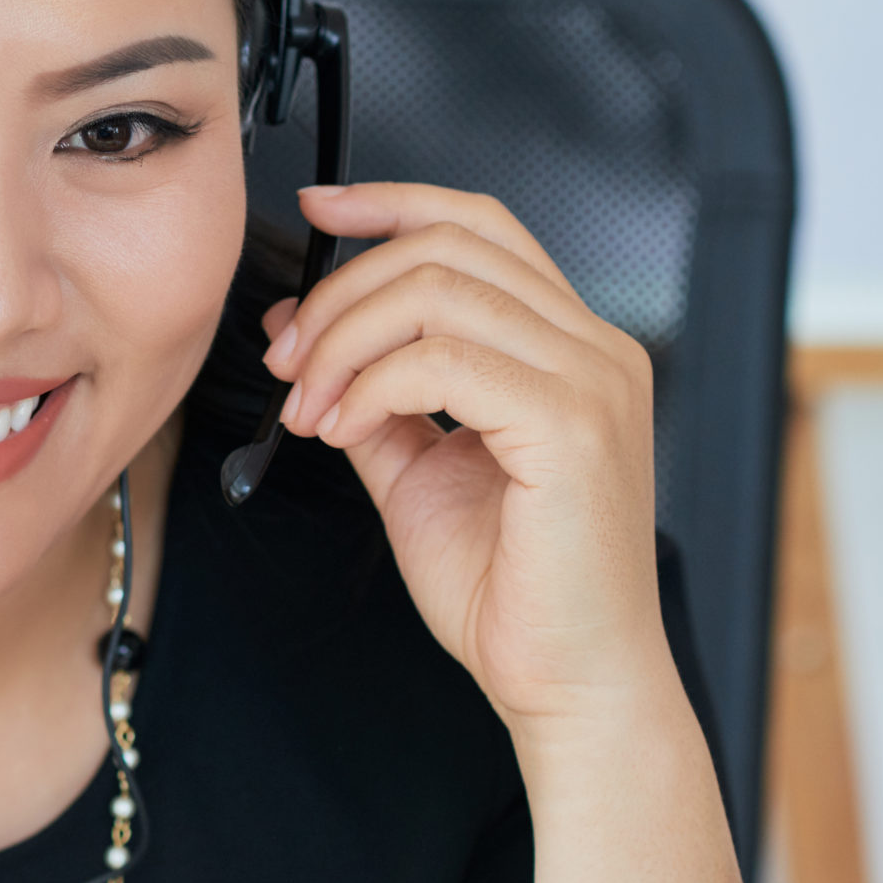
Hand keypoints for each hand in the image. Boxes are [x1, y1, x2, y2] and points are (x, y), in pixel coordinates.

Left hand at [259, 182, 668, 733]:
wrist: (563, 681)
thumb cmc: (506, 588)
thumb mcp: (414, 468)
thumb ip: (369, 392)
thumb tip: (301, 328)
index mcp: (568, 345)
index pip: (481, 225)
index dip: (392, 201)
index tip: (317, 207)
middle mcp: (595, 348)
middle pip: (446, 246)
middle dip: (341, 291)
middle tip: (287, 358)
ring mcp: (593, 380)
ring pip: (437, 291)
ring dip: (344, 341)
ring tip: (310, 406)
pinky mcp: (574, 425)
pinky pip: (444, 360)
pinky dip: (371, 385)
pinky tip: (344, 430)